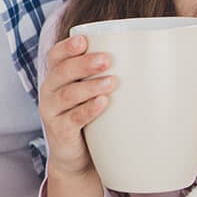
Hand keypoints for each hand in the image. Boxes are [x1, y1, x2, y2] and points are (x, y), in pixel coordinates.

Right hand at [38, 35, 113, 179]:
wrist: (76, 157)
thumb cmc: (89, 116)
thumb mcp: (91, 92)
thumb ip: (104, 74)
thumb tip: (148, 56)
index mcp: (56, 77)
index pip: (55, 56)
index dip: (67, 47)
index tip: (84, 39)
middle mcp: (49, 92)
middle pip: (61, 72)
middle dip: (84, 64)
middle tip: (107, 59)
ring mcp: (52, 113)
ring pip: (67, 95)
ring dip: (90, 86)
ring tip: (112, 82)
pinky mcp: (60, 132)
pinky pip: (72, 119)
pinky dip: (87, 110)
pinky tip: (103, 103)